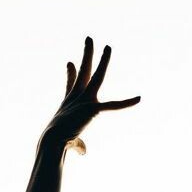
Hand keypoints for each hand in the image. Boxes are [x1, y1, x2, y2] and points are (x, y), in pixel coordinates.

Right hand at [41, 36, 140, 154]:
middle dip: (88, 55)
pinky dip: (126, 104)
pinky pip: (113, 106)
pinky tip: (139, 99)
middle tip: (89, 38)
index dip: (71, 73)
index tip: (69, 63)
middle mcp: (77, 97)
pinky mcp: (92, 108)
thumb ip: (79, 146)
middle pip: (84, 71)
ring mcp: (84, 100)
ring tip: (108, 46)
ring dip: (102, 60)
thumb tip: (83, 152)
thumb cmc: (59, 143)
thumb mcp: (72, 143)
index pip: (72, 84)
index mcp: (70, 103)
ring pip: (96, 76)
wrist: (52, 140)